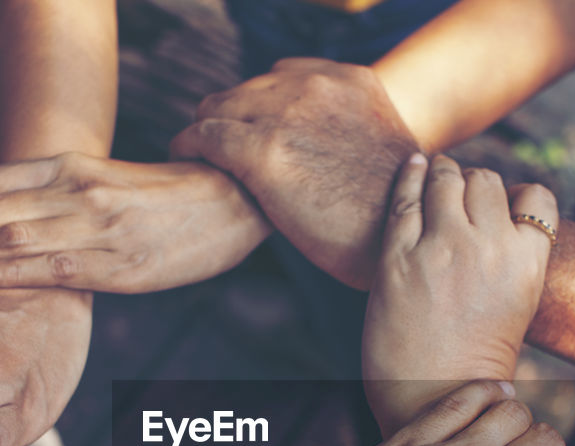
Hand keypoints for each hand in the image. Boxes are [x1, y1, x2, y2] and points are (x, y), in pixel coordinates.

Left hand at [0, 154, 271, 292]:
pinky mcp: (119, 264)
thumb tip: (21, 215)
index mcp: (72, 166)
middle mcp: (78, 190)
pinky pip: (48, 270)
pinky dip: (7, 280)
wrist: (233, 201)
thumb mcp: (108, 179)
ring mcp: (98, 226)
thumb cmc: (170, 197)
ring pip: (8, 240)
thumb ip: (65, 191)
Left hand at [171, 58, 419, 289]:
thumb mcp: (381, 150)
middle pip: (248, 88)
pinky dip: (188, 144)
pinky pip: (205, 136)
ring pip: (219, 107)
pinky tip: (182, 156)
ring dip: (205, 127)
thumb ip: (349, 133)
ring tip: (194, 148)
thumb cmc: (390, 212)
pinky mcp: (261, 152)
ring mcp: (286, 115)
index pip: (284, 76)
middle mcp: (315, 87)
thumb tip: (331, 150)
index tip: (252, 125)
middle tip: (215, 143)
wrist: (391, 241)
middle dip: (230, 114)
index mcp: (348, 81)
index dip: (262, 103)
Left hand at [364, 154, 559, 433]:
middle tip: (460, 194)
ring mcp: (441, 248)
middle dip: (475, 185)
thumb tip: (498, 218)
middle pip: (487, 182)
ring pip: (447, 179)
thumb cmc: (476, 360)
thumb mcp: (516, 305)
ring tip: (436, 175)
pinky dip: (410, 175)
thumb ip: (511, 259)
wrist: (433, 398)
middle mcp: (488, 248)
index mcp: (527, 264)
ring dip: (443, 175)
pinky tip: (412, 167)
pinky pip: (406, 197)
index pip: (536, 199)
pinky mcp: (398, 256)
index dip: (518, 198)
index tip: (502, 208)